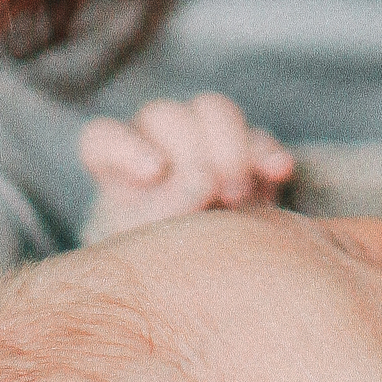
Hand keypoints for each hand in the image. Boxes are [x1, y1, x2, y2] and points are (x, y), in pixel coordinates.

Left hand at [77, 93, 294, 238]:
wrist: (191, 271)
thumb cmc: (151, 256)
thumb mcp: (143, 243)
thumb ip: (163, 213)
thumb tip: (202, 182)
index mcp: (111, 161)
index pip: (103, 138)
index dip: (127, 148)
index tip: (154, 172)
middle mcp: (150, 138)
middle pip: (166, 116)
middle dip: (192, 152)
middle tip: (213, 192)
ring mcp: (198, 136)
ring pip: (212, 110)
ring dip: (230, 147)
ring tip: (237, 194)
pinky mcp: (241, 149)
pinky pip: (257, 135)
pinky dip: (267, 151)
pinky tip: (279, 171)